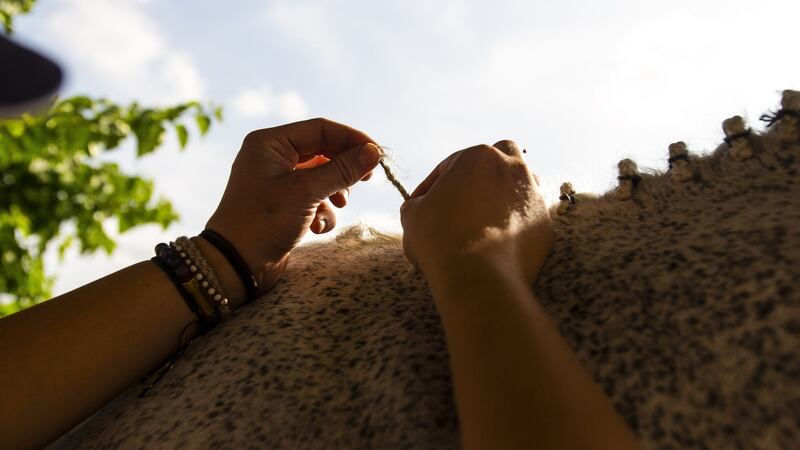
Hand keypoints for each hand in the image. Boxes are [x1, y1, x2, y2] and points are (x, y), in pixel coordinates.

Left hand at [206, 118, 380, 293]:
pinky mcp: (283, 205)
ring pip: (321, 177)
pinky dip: (321, 212)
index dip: (352, 139)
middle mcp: (272, 158)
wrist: (234, 264)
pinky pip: (313, 199)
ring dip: (334, 193)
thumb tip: (373, 153)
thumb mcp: (306, 193)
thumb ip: (341, 170)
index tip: (377, 155)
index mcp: (270, 143)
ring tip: (338, 206)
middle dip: (344, 170)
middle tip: (367, 179)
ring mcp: (277, 182)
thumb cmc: (263, 222)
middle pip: (323, 152)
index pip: (321, 129)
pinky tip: (316, 228)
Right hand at [399, 140, 553, 289]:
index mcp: (478, 157)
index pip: (450, 164)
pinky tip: (499, 239)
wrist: (478, 280)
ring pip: (522, 184)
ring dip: (505, 194)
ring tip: (485, 217)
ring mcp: (534, 195)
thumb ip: (417, 203)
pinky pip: (529, 217)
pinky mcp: (545, 224)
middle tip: (465, 195)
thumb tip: (421, 205)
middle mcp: (512, 169)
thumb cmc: (440, 242)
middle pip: (500, 157)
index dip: (432, 185)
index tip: (422, 203)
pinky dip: (516, 223)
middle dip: (483, 172)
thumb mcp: (412, 216)